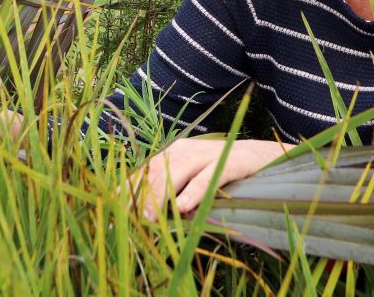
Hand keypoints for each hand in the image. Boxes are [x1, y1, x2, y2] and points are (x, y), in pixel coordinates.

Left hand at [133, 138, 285, 218]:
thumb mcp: (193, 180)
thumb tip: (145, 216)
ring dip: (159, 197)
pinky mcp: (231, 162)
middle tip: (126, 222)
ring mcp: (209, 154)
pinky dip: (194, 192)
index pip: (143, 171)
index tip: (110, 213)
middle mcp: (186, 150)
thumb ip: (172, 192)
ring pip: (177, 172)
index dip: (126, 192)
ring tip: (148, 219)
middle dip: (138, 198)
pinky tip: (183, 207)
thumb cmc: (224, 173)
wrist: (264, 156)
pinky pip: (209, 177)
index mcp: (173, 153)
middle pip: (155, 172)